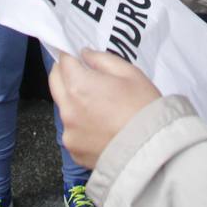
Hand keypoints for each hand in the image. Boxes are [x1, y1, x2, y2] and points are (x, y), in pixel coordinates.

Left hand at [50, 49, 161, 168]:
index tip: (78, 57)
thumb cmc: (143, 108)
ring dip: (73, 102)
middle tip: (82, 74)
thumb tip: (85, 55)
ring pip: (64, 108)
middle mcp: (67, 109)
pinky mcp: (74, 151)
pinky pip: (72, 132)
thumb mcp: (129, 73)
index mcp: (78, 86)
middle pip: (55, 82)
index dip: (71, 56)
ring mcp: (68, 133)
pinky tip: (101, 128)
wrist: (151, 150)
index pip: (63, 61)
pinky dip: (81, 127)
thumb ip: (102, 59)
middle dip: (64, 74)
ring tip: (99, 107)